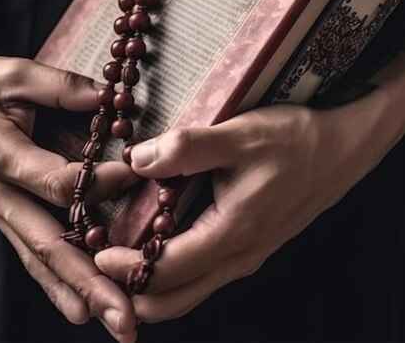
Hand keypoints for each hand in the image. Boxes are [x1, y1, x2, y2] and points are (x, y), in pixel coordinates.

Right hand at [0, 56, 137, 342]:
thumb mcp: (14, 72)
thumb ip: (63, 86)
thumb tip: (112, 99)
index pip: (54, 181)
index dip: (98, 183)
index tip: (134, 175)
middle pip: (46, 242)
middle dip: (89, 280)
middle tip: (126, 315)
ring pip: (37, 258)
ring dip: (77, 292)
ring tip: (114, 320)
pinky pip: (28, 253)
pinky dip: (54, 282)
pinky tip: (79, 307)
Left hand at [95, 73, 403, 323]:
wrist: (340, 148)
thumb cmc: (292, 140)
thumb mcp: (238, 135)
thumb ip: (186, 148)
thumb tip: (136, 161)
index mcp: (233, 234)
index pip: (167, 272)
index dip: (125, 267)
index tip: (94, 252)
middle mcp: (238, 257)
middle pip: (174, 299)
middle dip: (131, 292)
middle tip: (96, 269)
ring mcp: (244, 255)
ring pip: (188, 290)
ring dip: (149, 284)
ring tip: (115, 260)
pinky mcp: (247, 245)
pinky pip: (202, 273)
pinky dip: (170, 271)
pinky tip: (151, 245)